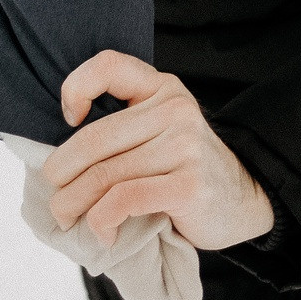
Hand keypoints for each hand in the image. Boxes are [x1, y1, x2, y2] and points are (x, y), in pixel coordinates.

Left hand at [43, 50, 273, 251]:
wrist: (244, 197)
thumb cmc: (186, 168)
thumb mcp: (162, 130)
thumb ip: (123, 128)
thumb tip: (56, 161)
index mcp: (163, 89)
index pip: (108, 65)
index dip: (76, 88)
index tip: (70, 119)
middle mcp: (175, 110)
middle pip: (93, 139)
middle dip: (60, 176)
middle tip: (56, 202)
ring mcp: (185, 146)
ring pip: (103, 175)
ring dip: (74, 206)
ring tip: (71, 221)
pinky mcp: (188, 184)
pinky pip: (124, 199)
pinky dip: (102, 221)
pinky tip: (105, 233)